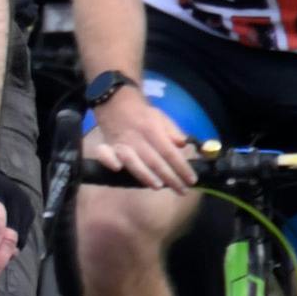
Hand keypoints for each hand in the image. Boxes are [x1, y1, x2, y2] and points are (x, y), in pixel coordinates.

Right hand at [85, 84, 201, 194]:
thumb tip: (183, 144)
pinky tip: (117, 169)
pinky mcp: (107, 146)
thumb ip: (173, 132)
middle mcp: (137, 138)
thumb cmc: (143, 115)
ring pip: (133, 162)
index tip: (192, 180)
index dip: (181, 167)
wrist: (117, 104)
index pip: (169, 152)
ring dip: (145, 175)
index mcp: (152, 130)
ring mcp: (121, 143)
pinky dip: (109, 161)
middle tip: (181, 191)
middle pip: (154, 161)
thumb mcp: (161, 118)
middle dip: (169, 178)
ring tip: (158, 187)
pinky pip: (104, 154)